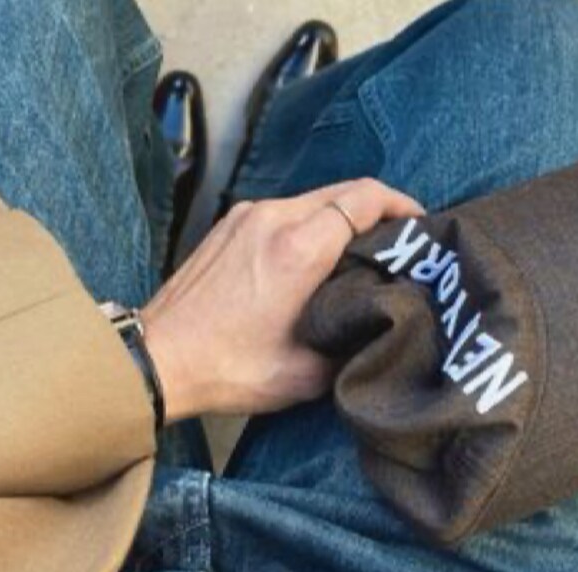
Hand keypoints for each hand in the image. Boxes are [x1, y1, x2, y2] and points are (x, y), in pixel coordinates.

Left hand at [141, 178, 423, 423]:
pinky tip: (313, 254)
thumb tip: (374, 325)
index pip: (364, 198)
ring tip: (358, 250)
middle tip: (396, 239)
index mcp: (298, 249)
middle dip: (377, 208)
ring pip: (313, 199)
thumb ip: (351, 342)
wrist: (159, 358)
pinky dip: (309, 222)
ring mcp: (246, 216)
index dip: (401, 204)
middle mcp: (273, 219)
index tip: (418, 224)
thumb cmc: (228, 368)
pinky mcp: (229, 225)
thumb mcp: (305, 373)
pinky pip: (283, 210)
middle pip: (342, 191)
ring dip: (342, 216)